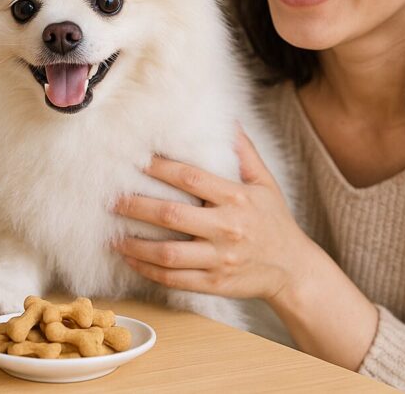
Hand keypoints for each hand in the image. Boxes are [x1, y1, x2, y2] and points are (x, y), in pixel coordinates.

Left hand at [112, 125, 311, 300]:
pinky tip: (131, 259)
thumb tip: (229, 121)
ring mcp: (219, 259)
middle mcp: (227, 228)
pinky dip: (148, 270)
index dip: (160, 168)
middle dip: (137, 206)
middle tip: (112, 199)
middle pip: (172, 216)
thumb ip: (244, 152)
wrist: (293, 268)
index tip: (136, 160)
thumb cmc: (274, 221)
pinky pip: (174, 279)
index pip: (191, 179)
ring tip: (113, 235)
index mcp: (237, 198)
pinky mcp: (214, 284)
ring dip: (136, 244)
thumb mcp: (265, 183)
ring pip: (168, 253)